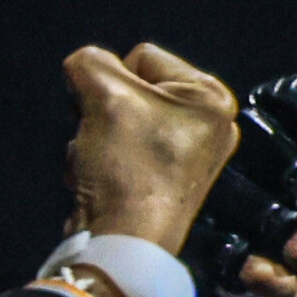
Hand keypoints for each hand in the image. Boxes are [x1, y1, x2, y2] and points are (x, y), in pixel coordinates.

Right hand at [61, 43, 242, 256]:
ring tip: (104, 162)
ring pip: (117, 117)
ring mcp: (188, 152)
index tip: (115, 113)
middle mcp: (209, 123)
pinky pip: (120, 147)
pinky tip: (102, 180)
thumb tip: (85, 66)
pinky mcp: (165, 177)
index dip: (114, 80)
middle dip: (104, 110)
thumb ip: (90, 62)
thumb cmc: (127, 166)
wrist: (125, 240)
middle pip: (130, 87)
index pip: (142, 56)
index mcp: (210, 98)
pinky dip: (102, 159)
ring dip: (97, 135)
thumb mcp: (104, 94)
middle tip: (107, 139)